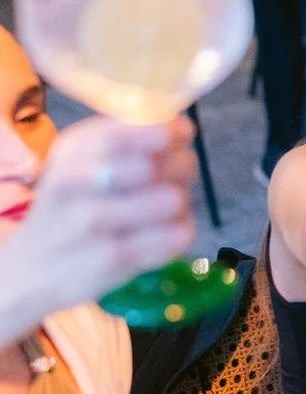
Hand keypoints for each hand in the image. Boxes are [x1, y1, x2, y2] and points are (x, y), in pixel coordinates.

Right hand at [3, 118, 195, 325]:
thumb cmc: (70, 206)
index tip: (181, 135)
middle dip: (181, 166)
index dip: (164, 132)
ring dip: (181, 200)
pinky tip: (167, 231)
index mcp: (70, 151)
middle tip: (180, 174)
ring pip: (170, 200)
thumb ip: (124, 138)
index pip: (123, 133)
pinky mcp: (113, 259)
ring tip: (169, 205)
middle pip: (152, 165)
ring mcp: (91, 223)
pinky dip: (181, 230)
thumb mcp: (80, 161)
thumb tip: (182, 128)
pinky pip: (173, 236)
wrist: (34, 266)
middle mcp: (74, 184)